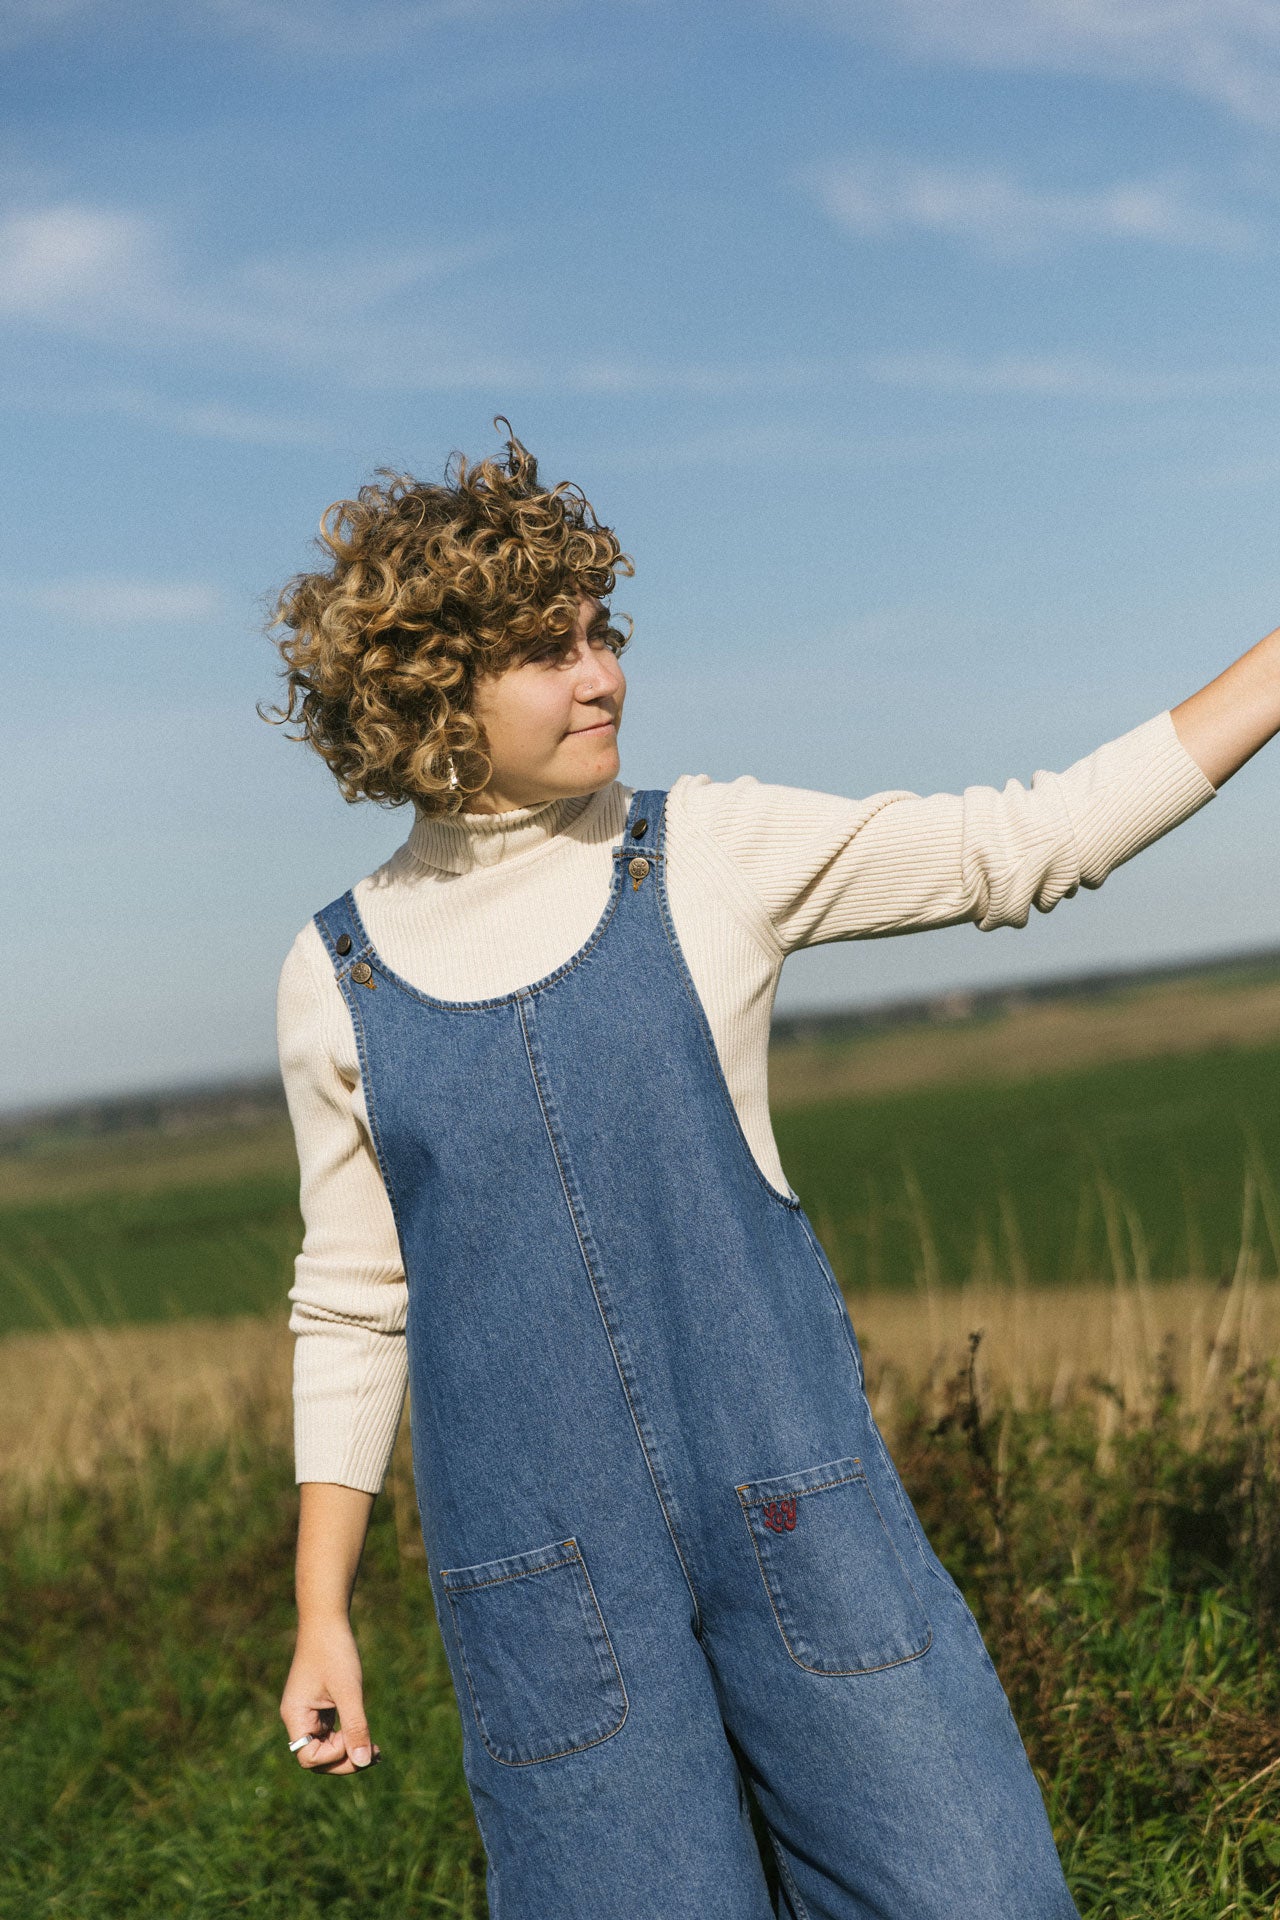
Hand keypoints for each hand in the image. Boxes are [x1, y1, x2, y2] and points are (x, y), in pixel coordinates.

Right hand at [280, 1616, 380, 1774]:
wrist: (327, 1619)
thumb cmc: (334, 1651)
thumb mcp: (348, 1690)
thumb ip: (356, 1726)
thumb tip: (363, 1762)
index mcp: (296, 1716)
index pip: (309, 1757)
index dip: (334, 1756)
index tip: (354, 1736)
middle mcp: (298, 1718)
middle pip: (317, 1758)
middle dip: (344, 1760)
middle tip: (374, 1756)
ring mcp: (308, 1712)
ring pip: (326, 1747)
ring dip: (349, 1751)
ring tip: (377, 1753)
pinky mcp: (320, 1706)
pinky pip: (331, 1733)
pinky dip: (348, 1737)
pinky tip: (369, 1740)